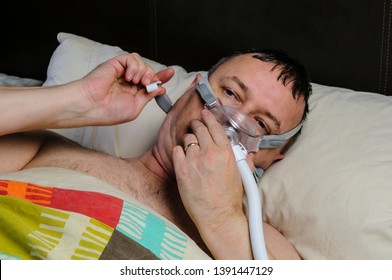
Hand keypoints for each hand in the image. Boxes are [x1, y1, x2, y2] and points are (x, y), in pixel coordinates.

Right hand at [78, 52, 174, 124]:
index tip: (170, 73)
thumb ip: (148, 97)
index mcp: (133, 92)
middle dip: (152, 76)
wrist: (92, 106)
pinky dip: (135, 66)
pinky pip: (131, 57)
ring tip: (137, 82)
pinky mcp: (116, 63)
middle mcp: (128, 80)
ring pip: (141, 62)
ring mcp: (122, 71)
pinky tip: (129, 77)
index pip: (151, 81)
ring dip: (144, 71)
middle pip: (149, 70)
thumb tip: (161, 88)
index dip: (161, 76)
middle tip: (146, 85)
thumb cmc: (109, 111)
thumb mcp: (135, 107)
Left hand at [173, 109, 251, 258]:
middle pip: (199, 129)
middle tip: (195, 125)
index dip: (209, 118)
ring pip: (187, 138)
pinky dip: (179, 151)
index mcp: (226, 153)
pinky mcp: (182, 170)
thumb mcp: (241, 175)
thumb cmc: (229, 199)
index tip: (205, 114)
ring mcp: (195, 161)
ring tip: (191, 147)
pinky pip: (177, 151)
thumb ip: (242, 159)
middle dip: (197, 124)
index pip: (215, 127)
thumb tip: (244, 152)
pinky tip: (183, 157)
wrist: (217, 216)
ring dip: (188, 140)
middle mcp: (210, 153)